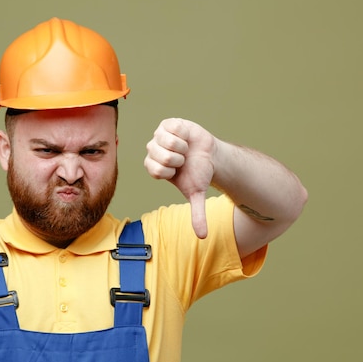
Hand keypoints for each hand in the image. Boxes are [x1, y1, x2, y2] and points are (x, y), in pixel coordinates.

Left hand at [144, 118, 215, 238]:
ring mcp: (158, 136)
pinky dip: (183, 133)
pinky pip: (172, 128)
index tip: (178, 171)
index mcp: (153, 167)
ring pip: (167, 141)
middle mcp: (152, 151)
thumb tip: (203, 237)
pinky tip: (185, 137)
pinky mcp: (167, 124)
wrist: (210, 155)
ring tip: (185, 149)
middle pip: (159, 155)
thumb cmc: (198, 173)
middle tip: (183, 159)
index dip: (171, 170)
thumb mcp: (196, 193)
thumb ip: (197, 214)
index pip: (155, 169)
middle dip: (177, 158)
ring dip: (182, 146)